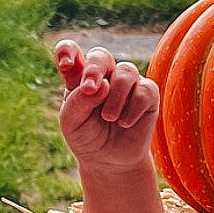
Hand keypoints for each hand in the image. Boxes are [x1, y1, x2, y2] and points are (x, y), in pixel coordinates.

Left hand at [54, 41, 158, 171]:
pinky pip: (145, 89)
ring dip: (115, 96)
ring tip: (109, 117)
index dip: (67, 51)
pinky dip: (133, 108)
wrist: (109, 161)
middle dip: (94, 70)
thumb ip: (78, 101)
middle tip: (89, 89)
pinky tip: (124, 123)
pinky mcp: (148, 94)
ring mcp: (127, 82)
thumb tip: (102, 85)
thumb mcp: (72, 123)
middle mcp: (103, 75)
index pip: (71, 51)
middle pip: (100, 56)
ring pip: (125, 71)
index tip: (65, 64)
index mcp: (78, 77)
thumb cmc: (87, 137)